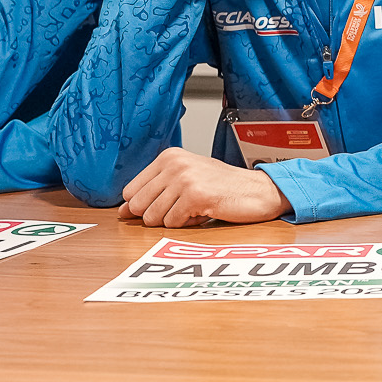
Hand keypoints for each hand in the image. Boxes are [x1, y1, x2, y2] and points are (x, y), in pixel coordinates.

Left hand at [120, 148, 289, 226]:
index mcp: (169, 156)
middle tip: (183, 207)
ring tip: (195, 209)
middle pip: (138, 206)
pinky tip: (204, 212)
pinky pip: (172, 223)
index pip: (130, 191)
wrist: (259, 191)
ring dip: (174, 221)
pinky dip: (187, 225)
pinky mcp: (195, 195)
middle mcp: (174, 164)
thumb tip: (122, 211)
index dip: (142, 206)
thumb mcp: (186, 179)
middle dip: (157, 216)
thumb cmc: (223, 187)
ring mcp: (184, 179)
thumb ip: (154, 191)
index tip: (164, 205)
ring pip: (153, 217)